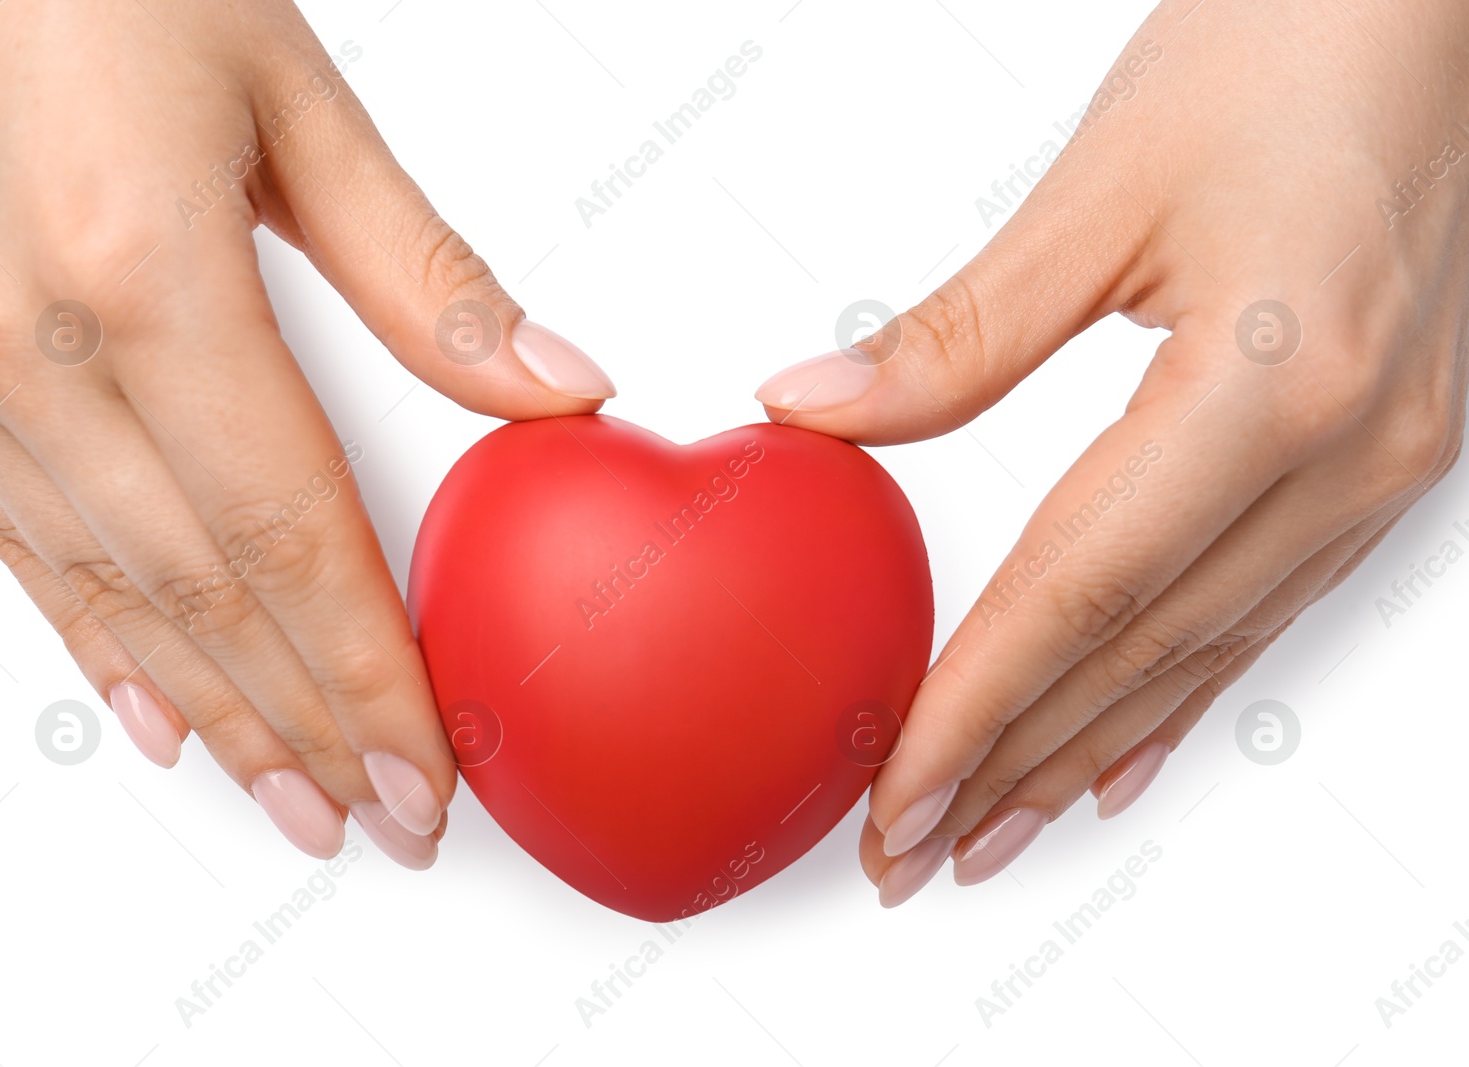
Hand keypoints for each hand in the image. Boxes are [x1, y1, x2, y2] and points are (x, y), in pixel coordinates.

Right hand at [0, 1, 612, 863]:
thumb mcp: (291, 99)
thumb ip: (422, 270)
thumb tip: (549, 386)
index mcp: (143, 273)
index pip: (289, 533)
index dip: (365, 670)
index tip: (423, 766)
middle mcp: (23, 342)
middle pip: (204, 593)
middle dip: (304, 725)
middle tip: (378, 819)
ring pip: (107, 595)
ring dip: (212, 713)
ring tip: (289, 799)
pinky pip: (11, 545)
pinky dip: (94, 642)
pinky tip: (157, 709)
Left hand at [755, 0, 1466, 903]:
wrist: (1427, 2)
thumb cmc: (1287, 50)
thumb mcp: (1101, 190)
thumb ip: (956, 334)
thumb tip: (816, 410)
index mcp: (1269, 385)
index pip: (1078, 593)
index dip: (975, 710)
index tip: (895, 796)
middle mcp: (1347, 450)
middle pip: (1139, 653)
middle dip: (1015, 767)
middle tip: (916, 851)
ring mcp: (1385, 463)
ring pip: (1204, 653)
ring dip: (1089, 754)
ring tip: (998, 833)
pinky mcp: (1388, 452)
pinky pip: (1267, 610)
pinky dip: (1181, 695)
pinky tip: (1126, 757)